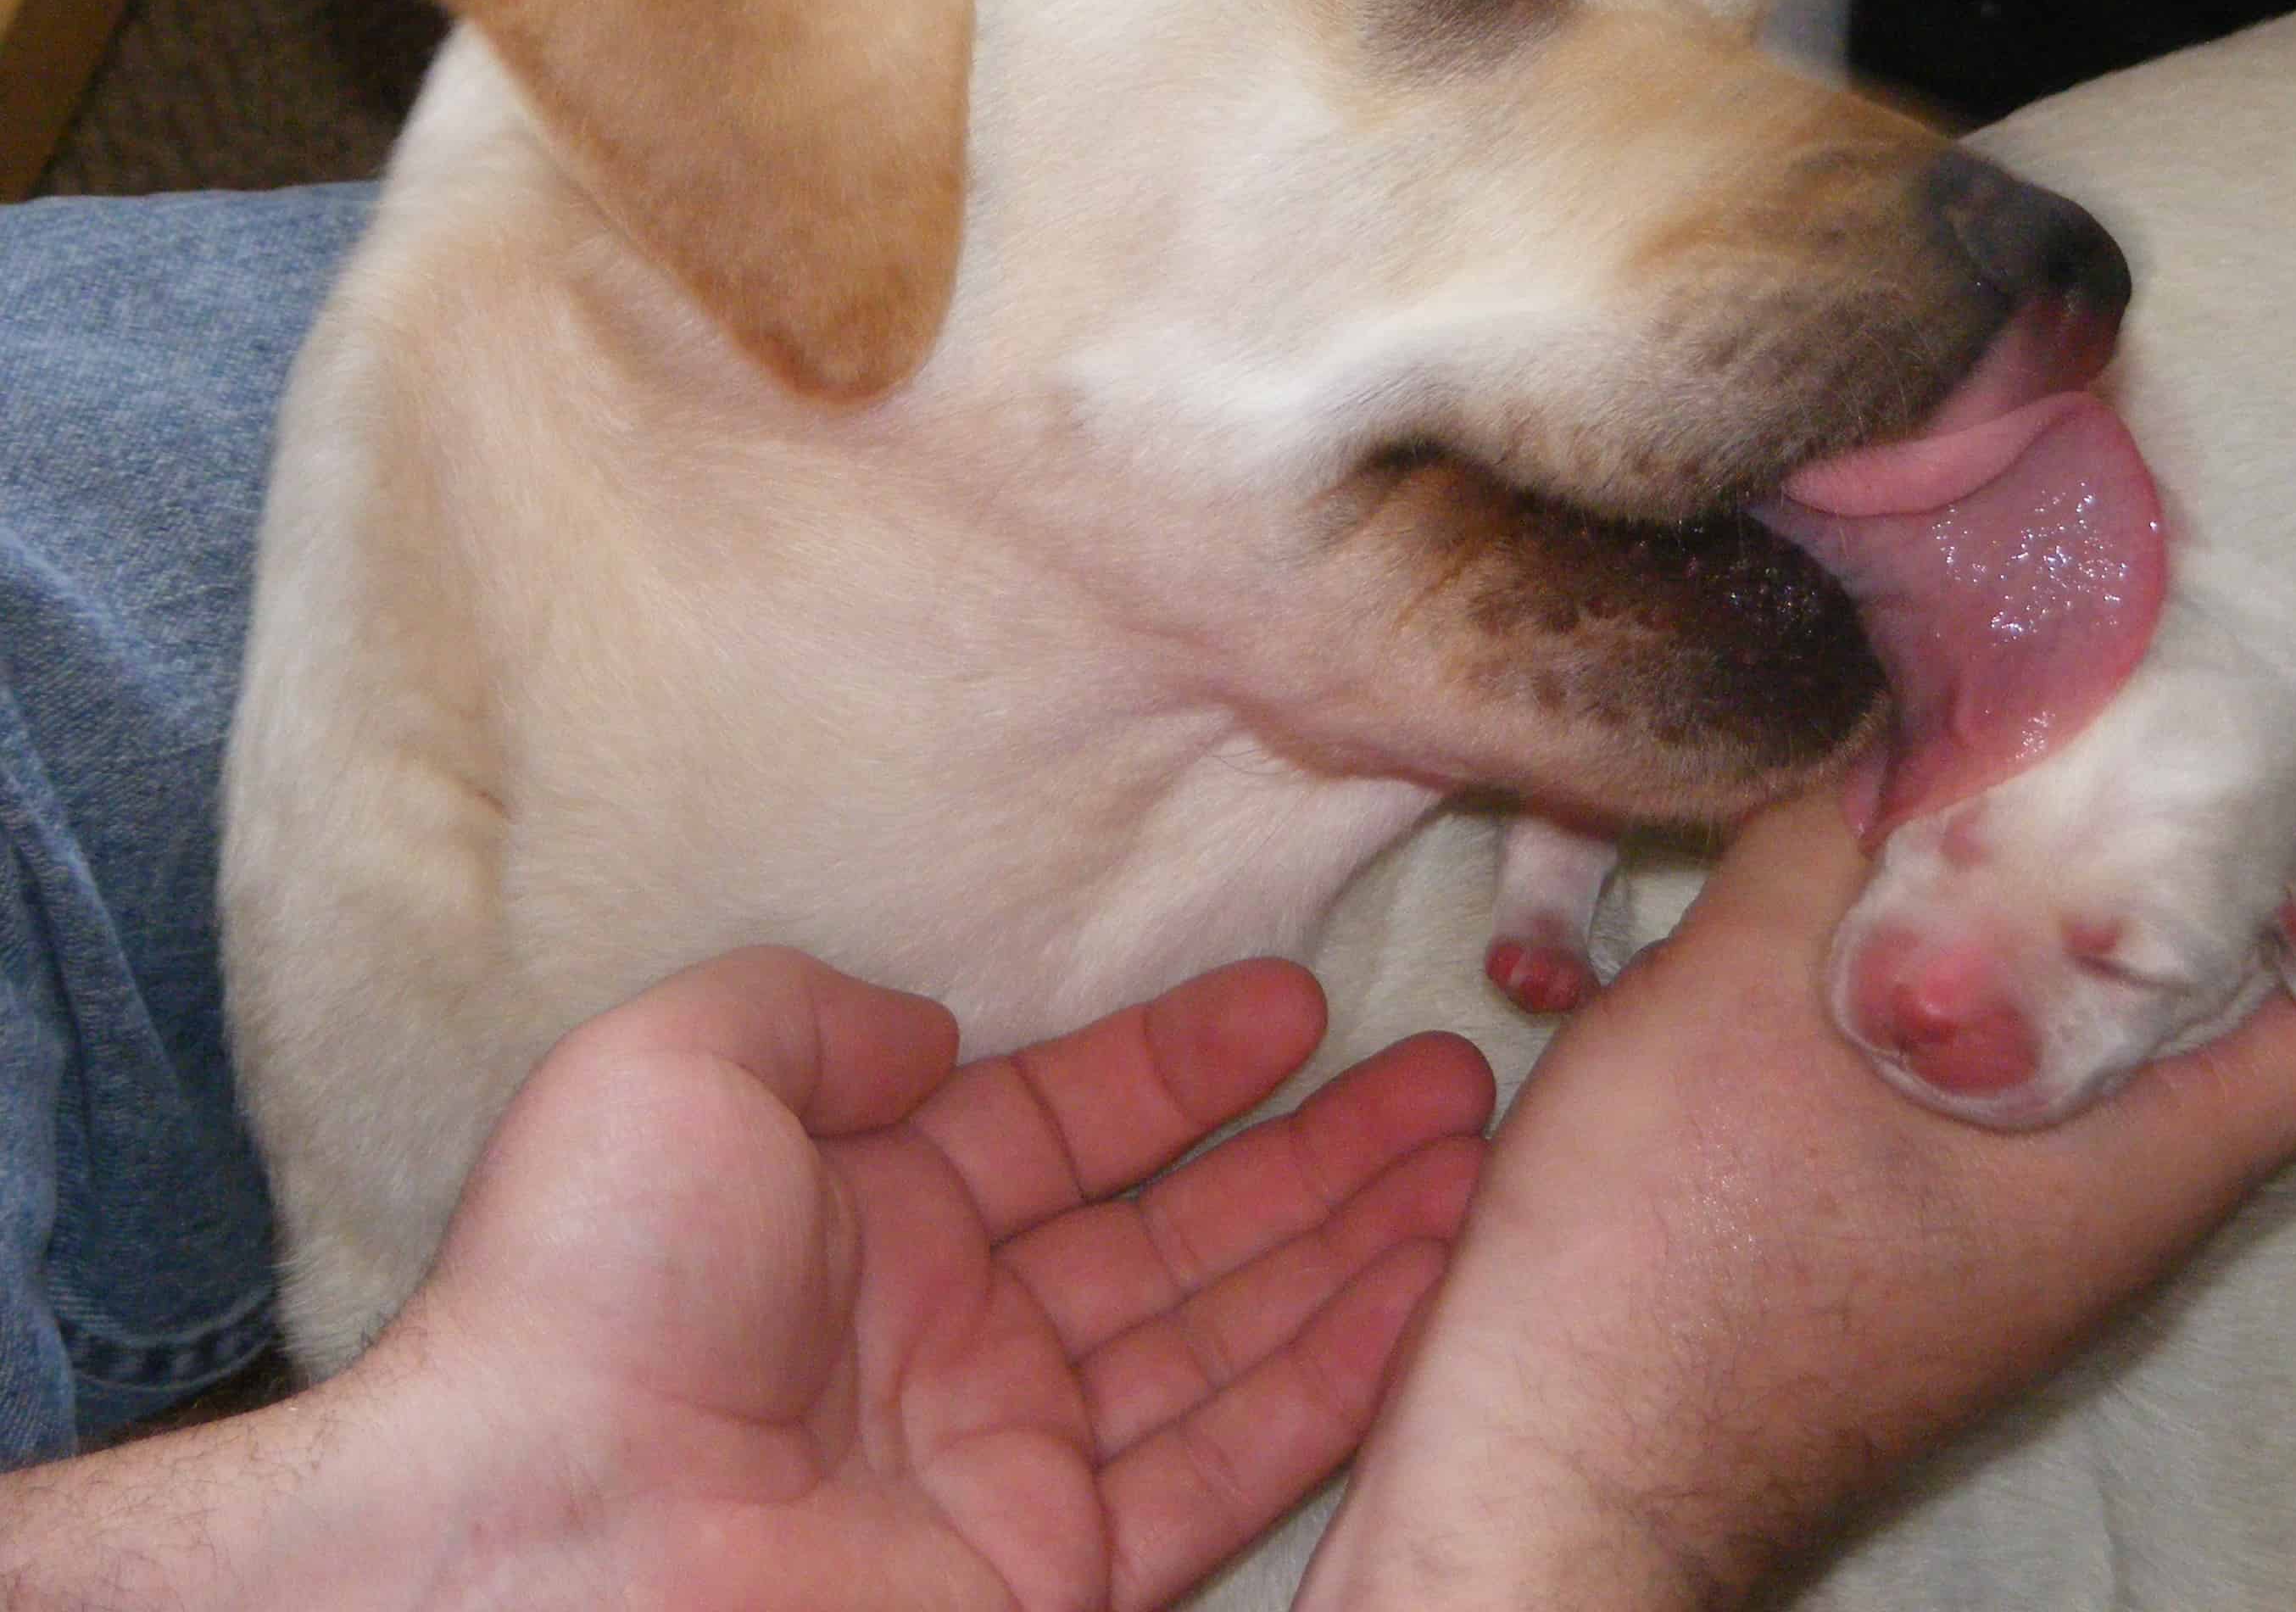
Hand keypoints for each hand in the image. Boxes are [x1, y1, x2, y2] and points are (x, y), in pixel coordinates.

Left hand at [1, 954, 1489, 1611]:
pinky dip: (1336, 1377)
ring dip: (1355, 1250)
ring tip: (1475, 1169)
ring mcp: (1011, 1464)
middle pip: (1175, 1228)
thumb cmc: (594, 1293)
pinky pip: (1229, 1460)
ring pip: (1227, 1336)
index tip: (1298, 1005)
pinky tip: (1426, 1292)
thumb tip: (934, 1032)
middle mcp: (950, 1339)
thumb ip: (814, 1019)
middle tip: (1449, 1083)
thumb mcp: (675, 1073)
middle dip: (1317, 1155)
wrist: (555, 1549)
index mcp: (864, 1220)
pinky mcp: (1060, 1573)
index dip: (1183, 1064)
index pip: (1064, 1124)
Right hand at [1300, 614, 2295, 1608]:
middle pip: (2257, 968)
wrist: (1562, 1470)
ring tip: (1987, 718)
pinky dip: (1976, 924)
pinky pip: (2008, 1041)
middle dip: (2224, 787)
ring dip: (2078, 854)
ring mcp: (2016, 1216)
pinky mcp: (1920, 1215)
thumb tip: (1905, 685)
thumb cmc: (1665, 1272)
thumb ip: (1843, 831)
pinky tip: (1859, 857)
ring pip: (2115, 1002)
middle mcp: (2114, 1199)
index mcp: (2142, 1164)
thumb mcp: (1744, 1000)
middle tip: (2141, 644)